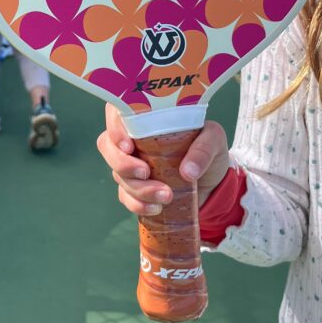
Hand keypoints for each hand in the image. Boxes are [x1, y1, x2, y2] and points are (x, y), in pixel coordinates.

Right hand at [96, 103, 230, 215]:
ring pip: (117, 174)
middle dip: (122, 163)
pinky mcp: (135, 188)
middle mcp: (133, 138)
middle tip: (145, 172)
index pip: (118, 114)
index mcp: (146, 117)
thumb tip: (187, 171)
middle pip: (107, 146)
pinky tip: (156, 208)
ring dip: (138, 188)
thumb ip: (203, 149)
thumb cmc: (208, 149)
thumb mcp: (214, 140)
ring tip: (166, 196)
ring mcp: (131, 164)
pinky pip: (125, 197)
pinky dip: (137, 205)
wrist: (213, 182)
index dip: (115, 128)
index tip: (128, 145)